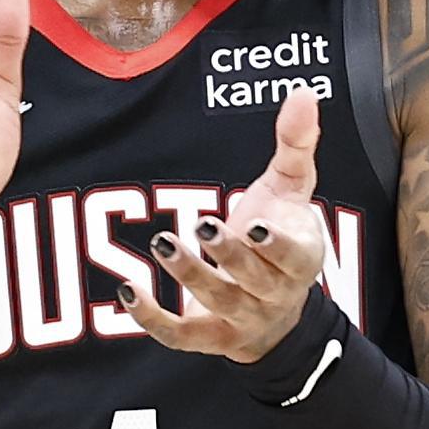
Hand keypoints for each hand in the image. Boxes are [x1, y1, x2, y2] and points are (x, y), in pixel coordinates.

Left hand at [125, 91, 330, 362]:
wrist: (276, 311)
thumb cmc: (280, 240)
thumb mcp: (291, 192)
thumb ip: (295, 144)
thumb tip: (301, 91)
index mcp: (300, 260)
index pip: (292, 258)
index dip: (275, 247)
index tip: (256, 225)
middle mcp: (274, 296)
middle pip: (252, 280)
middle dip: (228, 255)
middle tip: (202, 225)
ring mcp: (241, 320)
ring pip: (217, 303)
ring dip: (190, 275)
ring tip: (165, 242)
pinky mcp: (208, 338)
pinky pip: (180, 336)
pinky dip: (152, 319)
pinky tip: (127, 291)